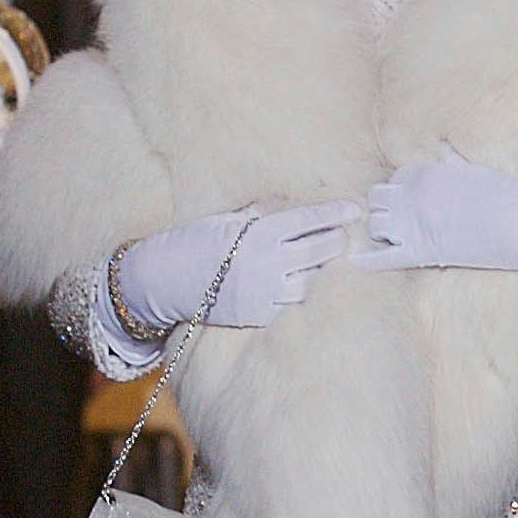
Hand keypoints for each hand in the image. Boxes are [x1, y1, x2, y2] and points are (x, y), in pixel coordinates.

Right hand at [119, 201, 360, 331]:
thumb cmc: (194, 241)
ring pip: (312, 280)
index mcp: (258, 232)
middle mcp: (265, 262)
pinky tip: (306, 283)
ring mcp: (263, 291)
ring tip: (329, 261)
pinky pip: (291, 304)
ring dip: (323, 269)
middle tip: (345, 235)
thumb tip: (292, 203)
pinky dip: (302, 292)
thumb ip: (261, 212)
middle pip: (320, 250)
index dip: (335, 213)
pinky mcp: (257, 314)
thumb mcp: (227, 218)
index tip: (355, 209)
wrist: (162, 279)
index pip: (308, 219)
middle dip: (337, 240)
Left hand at [354, 145, 517, 288]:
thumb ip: (452, 158)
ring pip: (376, 226)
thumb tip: (443, 143)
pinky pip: (383, 257)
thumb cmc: (504, 195)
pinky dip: (368, 260)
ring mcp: (414, 224)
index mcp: (424, 172)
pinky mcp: (421, 252)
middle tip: (399, 221)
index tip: (410, 202)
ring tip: (395, 238)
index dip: (399, 192)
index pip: (393, 179)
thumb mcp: (476, 169)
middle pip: (378, 200)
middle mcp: (412, 196)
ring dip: (382, 232)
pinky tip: (356, 261)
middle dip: (385, 209)